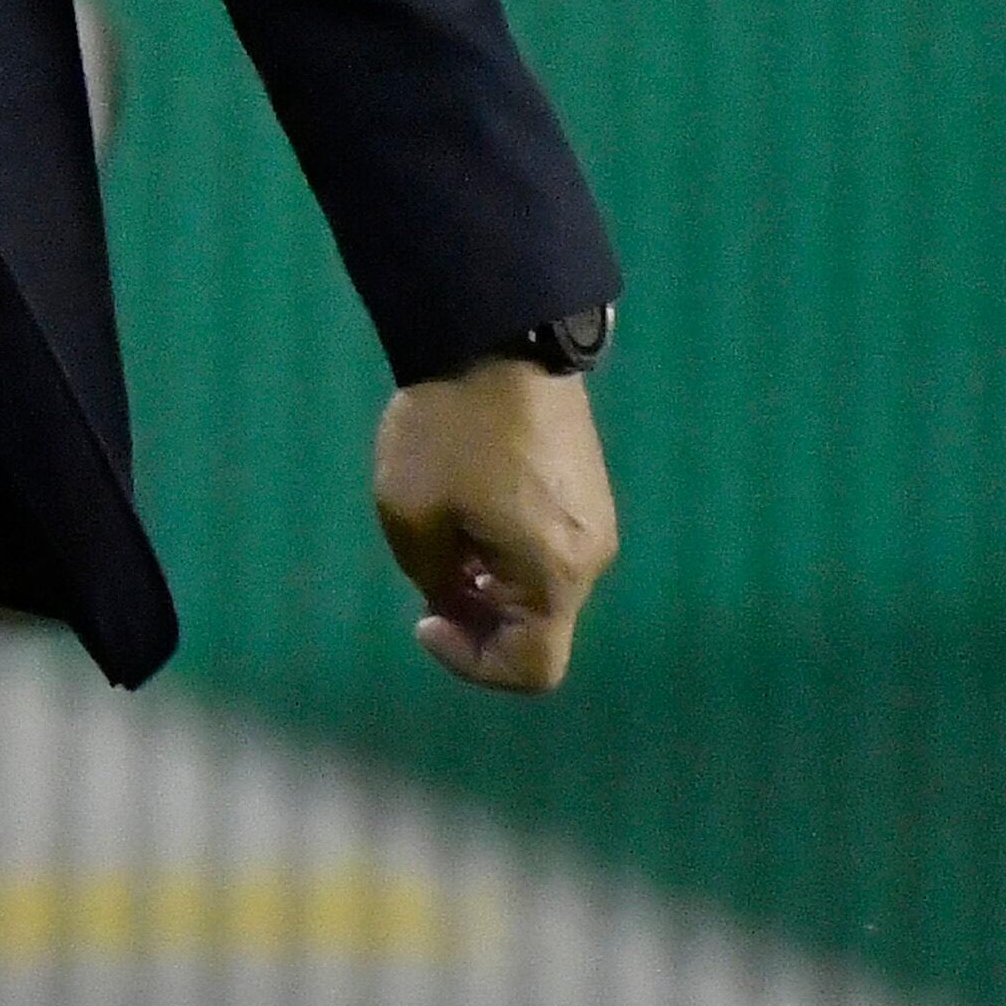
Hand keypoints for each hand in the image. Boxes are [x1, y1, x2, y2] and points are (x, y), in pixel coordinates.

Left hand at [374, 356, 617, 693]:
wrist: (496, 335)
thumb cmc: (449, 430)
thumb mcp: (409, 515)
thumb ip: (433, 579)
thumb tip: (454, 597)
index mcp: (557, 574)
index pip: (533, 670)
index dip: (472, 663)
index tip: (424, 618)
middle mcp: (592, 556)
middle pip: (536, 628)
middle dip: (476, 616)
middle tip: (426, 575)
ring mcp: (596, 519)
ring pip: (540, 586)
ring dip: (489, 580)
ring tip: (440, 532)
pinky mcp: (586, 487)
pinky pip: (546, 546)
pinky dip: (505, 549)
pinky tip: (466, 505)